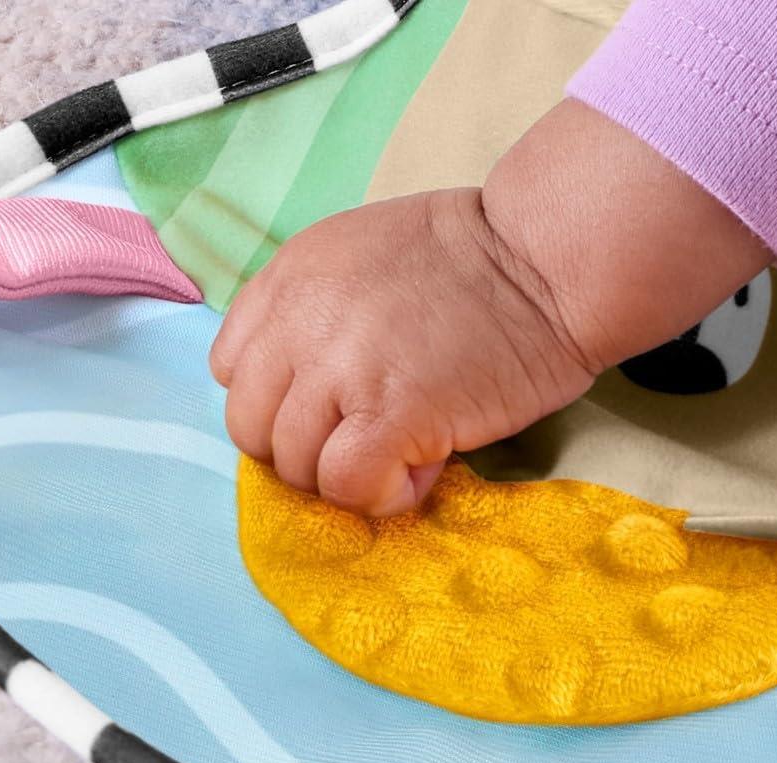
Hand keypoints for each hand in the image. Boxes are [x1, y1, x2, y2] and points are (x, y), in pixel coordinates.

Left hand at [209, 187, 594, 516]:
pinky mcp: (392, 416)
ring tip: (406, 448)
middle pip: (251, 429)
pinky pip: (347, 486)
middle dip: (304, 447)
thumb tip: (306, 390)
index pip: (232, 370)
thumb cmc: (474, 257)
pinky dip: (379, 494)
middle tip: (367, 436)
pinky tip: (422, 468)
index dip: (282, 400)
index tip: (332, 403)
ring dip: (345, 473)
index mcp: (290, 280)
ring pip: (294, 467)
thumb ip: (315, 310)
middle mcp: (300, 323)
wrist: (544, 260)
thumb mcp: (361, 254)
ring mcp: (341, 371)